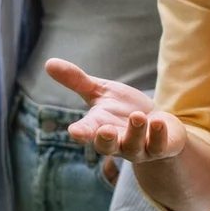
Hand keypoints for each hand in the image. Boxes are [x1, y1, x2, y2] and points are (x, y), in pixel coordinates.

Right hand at [44, 59, 186, 163]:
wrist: (157, 125)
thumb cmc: (124, 110)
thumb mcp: (100, 92)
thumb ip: (77, 81)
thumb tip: (48, 62)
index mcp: (99, 128)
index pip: (87, 133)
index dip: (81, 133)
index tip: (75, 131)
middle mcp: (117, 142)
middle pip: (107, 147)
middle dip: (106, 140)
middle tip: (106, 129)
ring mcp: (139, 148)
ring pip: (134, 147)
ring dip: (136, 132)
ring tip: (138, 116)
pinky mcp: (161, 148)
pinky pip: (160, 146)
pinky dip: (159, 135)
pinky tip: (159, 122)